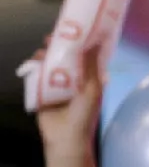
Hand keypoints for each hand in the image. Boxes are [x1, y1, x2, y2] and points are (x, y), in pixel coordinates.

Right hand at [31, 43, 104, 162]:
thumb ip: (92, 66)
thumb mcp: (92, 89)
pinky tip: (34, 62)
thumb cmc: (84, 115)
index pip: (85, 56)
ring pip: (49, 64)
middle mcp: (74, 79)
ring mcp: (57, 84)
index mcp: (90, 79)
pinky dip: (35, 67)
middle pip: (65, 57)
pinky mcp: (42, 90)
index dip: (80, 42)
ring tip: (42, 53)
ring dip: (45, 56)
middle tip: (52, 38)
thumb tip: (96, 42)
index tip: (74, 28)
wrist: (66, 138)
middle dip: (58, 47)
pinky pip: (37, 74)